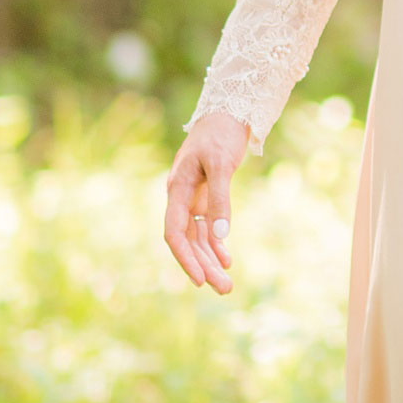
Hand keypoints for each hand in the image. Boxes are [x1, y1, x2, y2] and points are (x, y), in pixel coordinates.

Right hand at [164, 112, 250, 292]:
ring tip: (226, 285)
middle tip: (223, 290)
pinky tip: (227, 261)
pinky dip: (217, 244)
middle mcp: (181, 198)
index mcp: (177, 188)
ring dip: (211, 260)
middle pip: (188, 241)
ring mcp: (193, 199)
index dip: (185, 257)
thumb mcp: (222, 164)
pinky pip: (208, 228)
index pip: (175, 232)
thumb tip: (221, 235)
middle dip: (203, 266)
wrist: (226, 113)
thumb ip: (220, 199)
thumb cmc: (220, 135)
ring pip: (198, 238)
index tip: (200, 279)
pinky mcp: (205, 197)